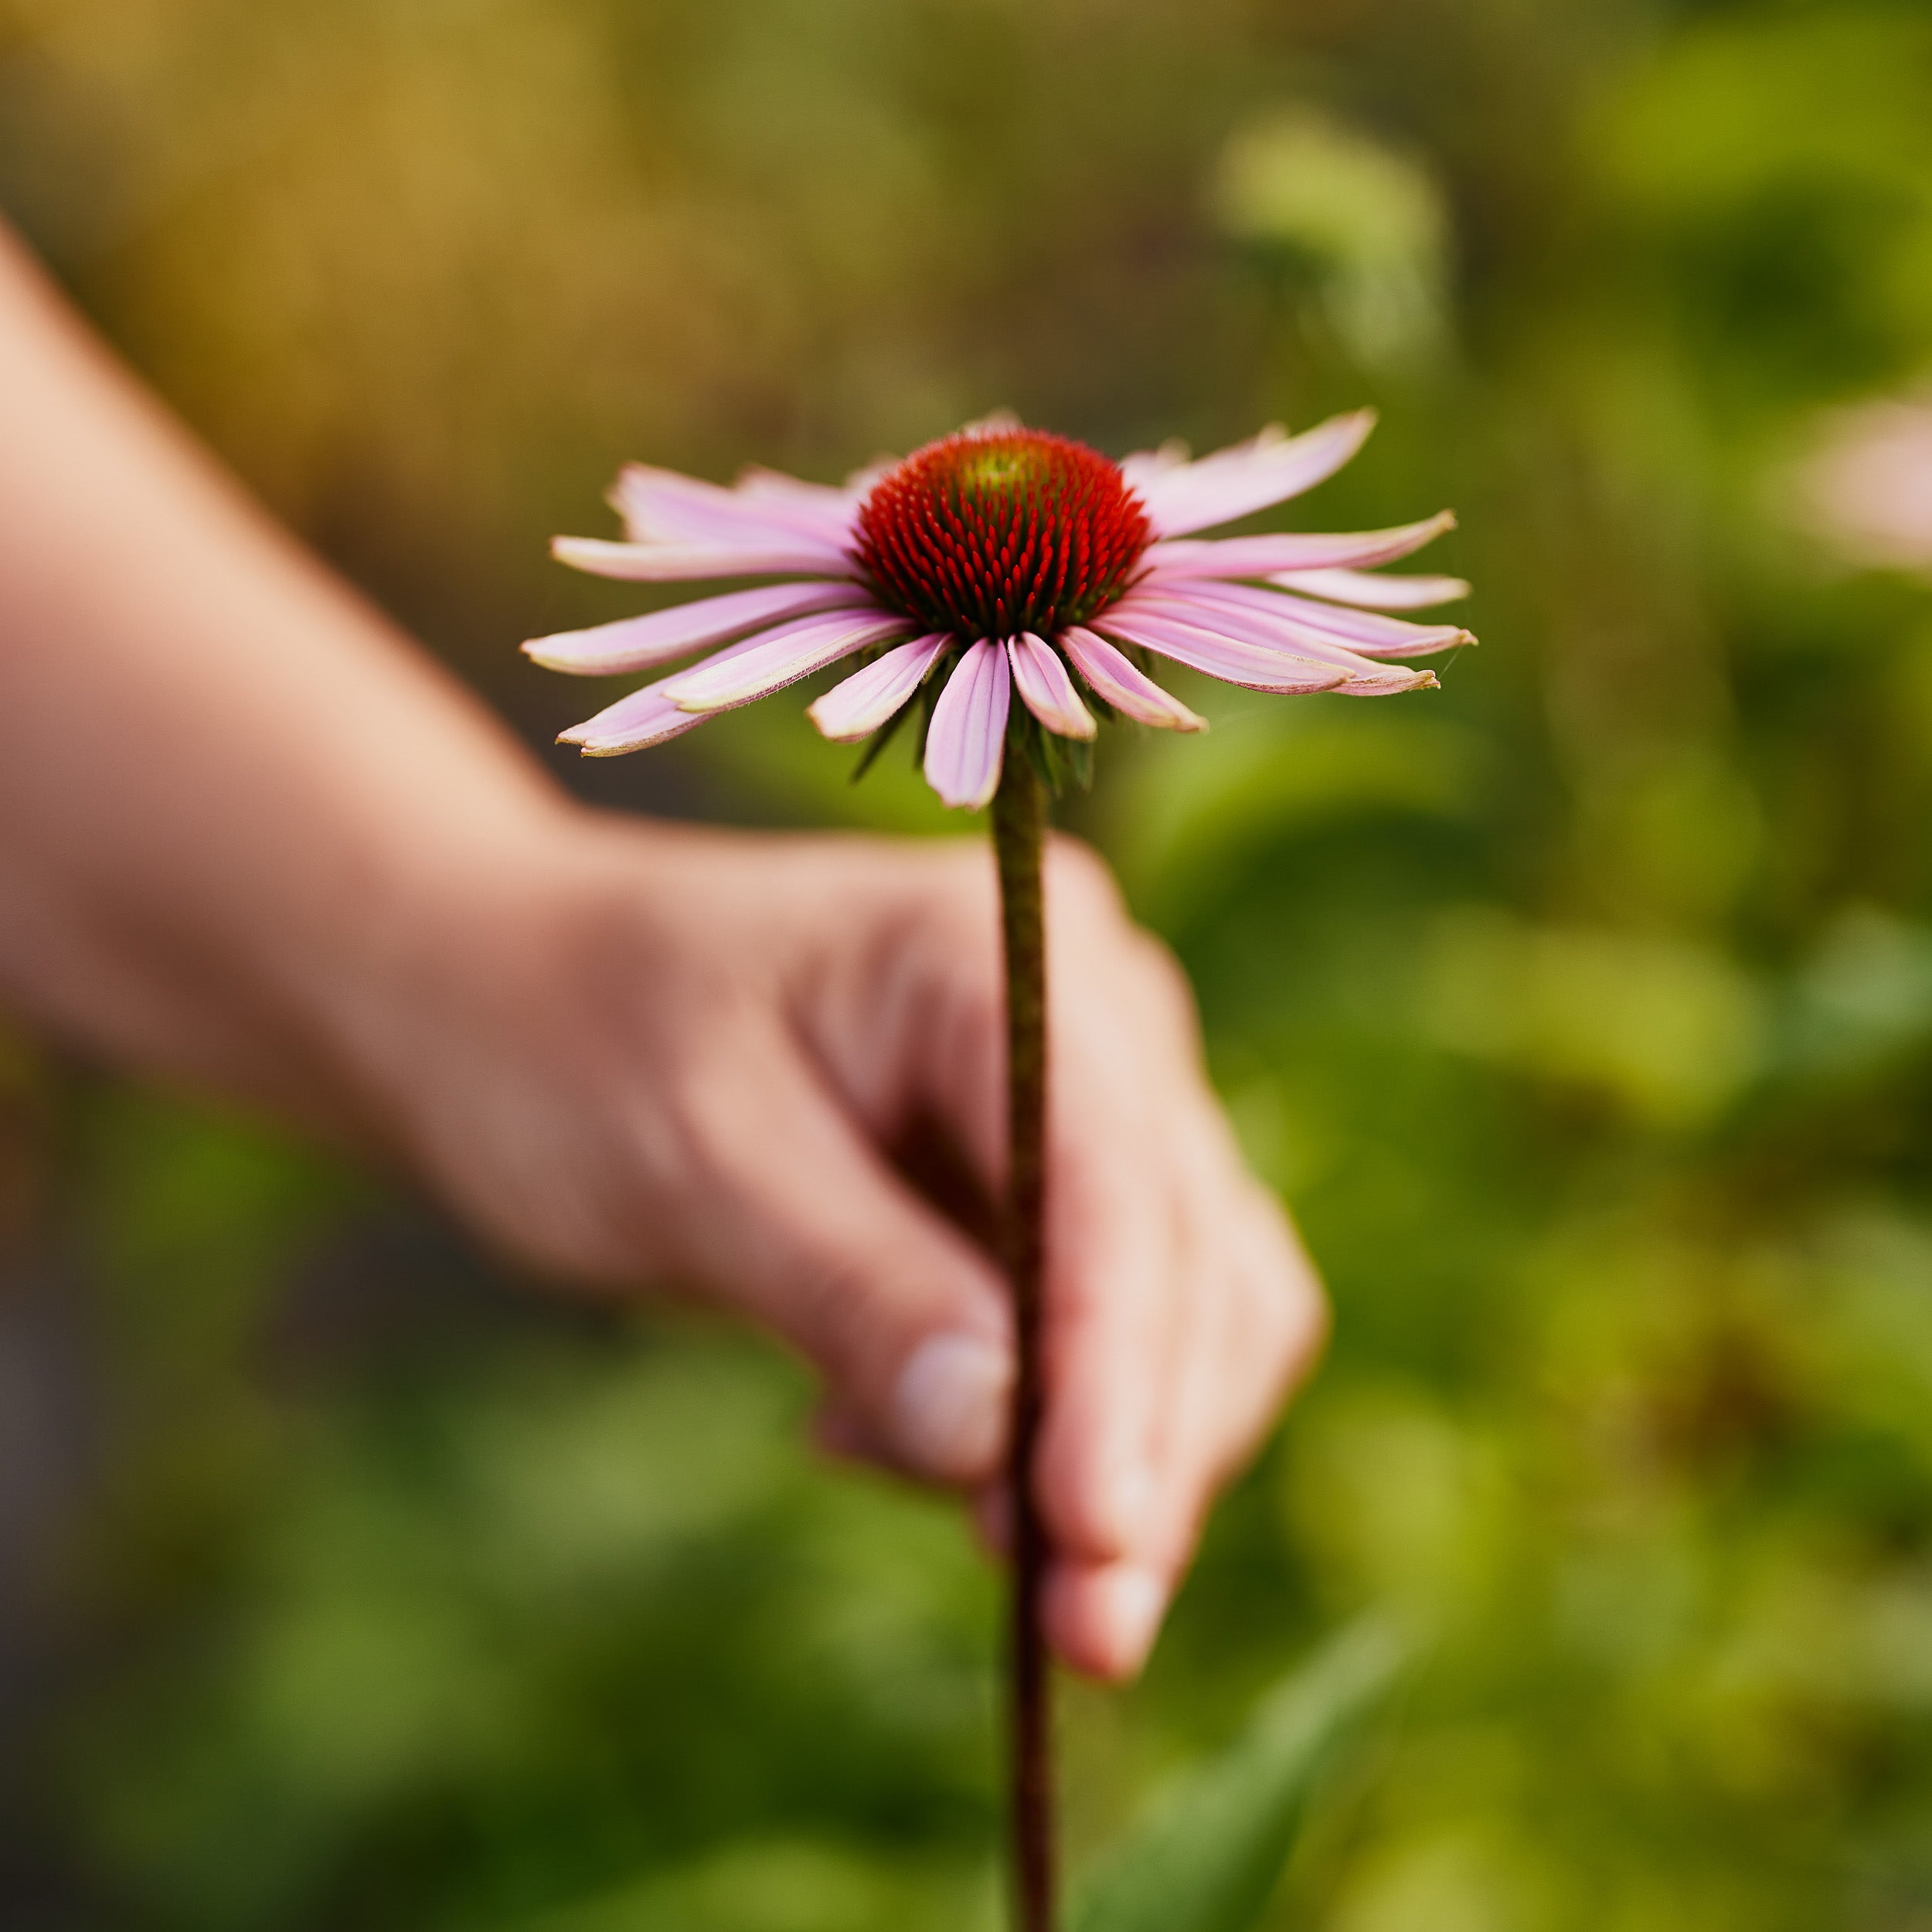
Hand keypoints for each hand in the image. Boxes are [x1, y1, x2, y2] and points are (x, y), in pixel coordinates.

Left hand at [353, 813, 1326, 1678]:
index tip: (1094, 1540)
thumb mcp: (690, 1165)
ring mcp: (1082, 1094)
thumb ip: (853, 1290)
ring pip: (1186, 1306)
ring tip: (942, 1514)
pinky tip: (895, 1443)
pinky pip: (1108, 1329)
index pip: (1116, 1178)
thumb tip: (1001, 1441)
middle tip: (1078, 1637)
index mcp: (994, 952)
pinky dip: (1046, 1424)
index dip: (1122, 1367)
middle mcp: (1086, 1009)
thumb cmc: (574, 1049)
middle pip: (1192, 1253)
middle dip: (1147, 1447)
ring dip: (1112, 1454)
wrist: (512, 1003)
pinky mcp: (1052, 1180)